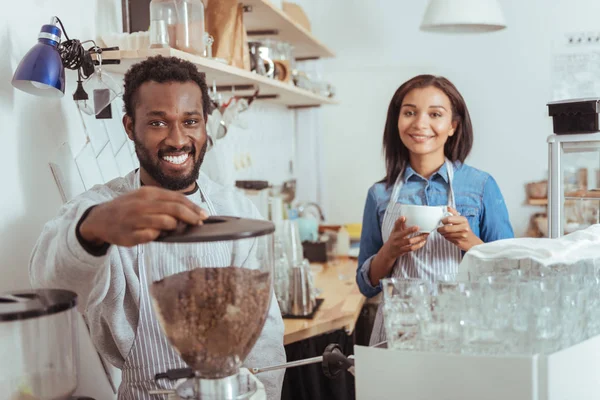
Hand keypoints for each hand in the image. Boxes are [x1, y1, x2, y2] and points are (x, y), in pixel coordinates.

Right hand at [79, 186, 207, 246]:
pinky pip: (152, 236)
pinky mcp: (130, 235)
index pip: (177, 198)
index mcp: (148, 193)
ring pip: (166, 223)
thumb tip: (189, 213)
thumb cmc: (129, 209)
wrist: (99, 219)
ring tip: (174, 229)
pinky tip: (157, 235)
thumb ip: (164, 203)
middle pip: (175, 209)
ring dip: (174, 227)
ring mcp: (135, 219)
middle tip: (200, 223)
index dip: (193, 207)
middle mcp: (142, 204)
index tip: (204, 215)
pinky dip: (158, 236)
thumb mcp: (144, 198)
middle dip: (191, 217)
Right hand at [382, 216, 428, 259]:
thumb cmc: (394, 239)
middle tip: (418, 227)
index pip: (396, 225)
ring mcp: (399, 245)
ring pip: (409, 241)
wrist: (388, 252)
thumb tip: (407, 216)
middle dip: (410, 230)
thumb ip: (401, 225)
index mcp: (395, 231)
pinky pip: (411, 248)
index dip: (399, 221)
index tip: (403, 217)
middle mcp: (396, 238)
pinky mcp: (402, 250)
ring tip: (425, 235)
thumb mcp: (395, 232)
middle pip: (403, 234)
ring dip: (418, 238)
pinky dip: (418, 245)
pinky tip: (423, 241)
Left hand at [437, 206, 482, 250]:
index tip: (442, 221)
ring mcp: (462, 235)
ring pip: (446, 234)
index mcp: (463, 220)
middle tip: (439, 229)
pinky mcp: (459, 241)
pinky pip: (448, 239)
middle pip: (446, 228)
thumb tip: (448, 207)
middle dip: (440, 229)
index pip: (449, 219)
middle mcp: (464, 227)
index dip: (443, 220)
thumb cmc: (465, 228)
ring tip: (443, 232)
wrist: (471, 241)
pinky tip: (447, 236)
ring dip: (442, 233)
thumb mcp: (461, 219)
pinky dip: (446, 237)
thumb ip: (454, 213)